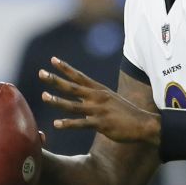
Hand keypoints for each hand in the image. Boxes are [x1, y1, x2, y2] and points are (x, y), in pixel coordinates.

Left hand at [39, 58, 157, 145]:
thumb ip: (95, 100)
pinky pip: (81, 124)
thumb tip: (83, 101)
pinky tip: (56, 124)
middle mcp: (97, 98)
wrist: (144, 124)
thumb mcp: (111, 101)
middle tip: (41, 73)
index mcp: (99, 91)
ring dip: (57, 101)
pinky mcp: (101, 124)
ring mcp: (99, 110)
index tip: (53, 60)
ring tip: (43, 96)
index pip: (79, 76)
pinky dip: (68, 123)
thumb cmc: (127, 114)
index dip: (66, 68)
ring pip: (73, 105)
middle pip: (72, 87)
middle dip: (56, 80)